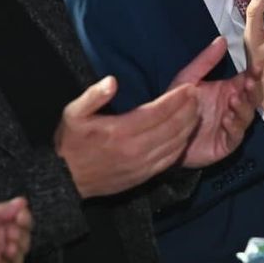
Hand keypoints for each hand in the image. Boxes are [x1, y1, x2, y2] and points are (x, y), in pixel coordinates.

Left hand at [0, 197, 31, 262]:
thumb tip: (20, 202)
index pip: (20, 217)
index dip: (24, 217)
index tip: (20, 217)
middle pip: (24, 236)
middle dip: (21, 234)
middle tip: (10, 233)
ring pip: (19, 252)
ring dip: (16, 248)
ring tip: (2, 246)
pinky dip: (5, 260)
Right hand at [54, 73, 198, 197]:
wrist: (65, 181)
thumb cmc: (70, 144)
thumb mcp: (72, 114)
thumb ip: (92, 96)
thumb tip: (112, 81)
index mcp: (120, 131)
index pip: (159, 112)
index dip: (177, 99)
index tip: (190, 87)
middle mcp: (135, 149)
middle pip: (173, 127)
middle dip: (189, 109)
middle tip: (198, 95)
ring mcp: (141, 165)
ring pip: (175, 144)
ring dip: (189, 126)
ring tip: (197, 111)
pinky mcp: (143, 177)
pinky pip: (170, 160)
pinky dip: (182, 145)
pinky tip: (186, 134)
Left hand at [174, 38, 263, 167]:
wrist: (164, 133)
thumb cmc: (178, 105)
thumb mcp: (189, 78)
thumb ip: (206, 61)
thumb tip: (222, 39)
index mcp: (228, 90)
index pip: (247, 80)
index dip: (254, 74)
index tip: (257, 66)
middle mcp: (233, 107)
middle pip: (253, 98)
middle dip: (254, 91)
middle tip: (249, 83)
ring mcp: (231, 126)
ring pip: (247, 116)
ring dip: (243, 108)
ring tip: (234, 100)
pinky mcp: (226, 143)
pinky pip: (236, 135)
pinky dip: (234, 127)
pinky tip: (227, 119)